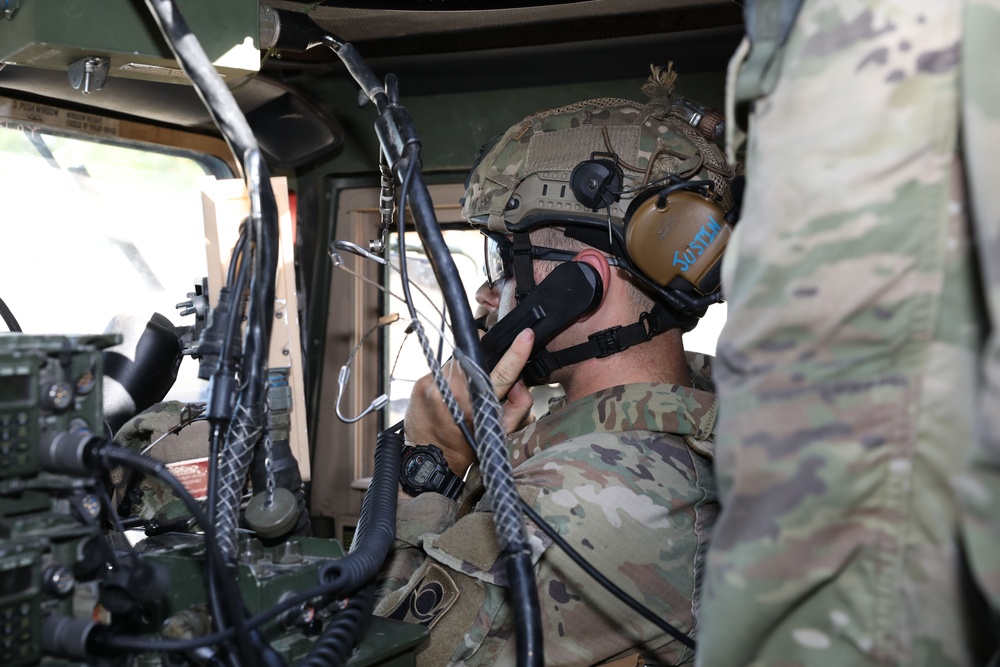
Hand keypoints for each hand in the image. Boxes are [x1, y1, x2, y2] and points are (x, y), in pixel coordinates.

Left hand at [404, 328, 534, 474]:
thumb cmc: (463, 448)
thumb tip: (522, 383)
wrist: (428, 459)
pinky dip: (448, 378)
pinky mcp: (421, 382)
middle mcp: (453, 391)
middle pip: (478, 359)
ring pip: (459, 361)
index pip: (503, 373)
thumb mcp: (498, 433)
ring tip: (461, 393)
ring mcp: (434, 384)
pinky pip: (442, 369)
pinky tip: (447, 395)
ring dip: (465, 370)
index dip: (517, 353)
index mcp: (477, 406)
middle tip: (481, 379)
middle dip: (485, 362)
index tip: (526, 335)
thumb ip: (518, 407)